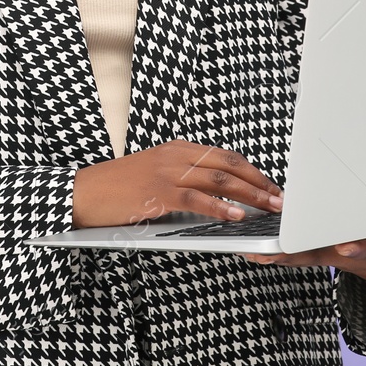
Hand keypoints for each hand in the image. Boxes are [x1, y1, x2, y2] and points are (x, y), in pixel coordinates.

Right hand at [72, 140, 283, 228]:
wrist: (84, 193)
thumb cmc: (118, 189)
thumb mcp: (156, 175)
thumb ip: (185, 180)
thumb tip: (220, 198)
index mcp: (178, 149)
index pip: (226, 156)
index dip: (253, 171)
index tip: (271, 186)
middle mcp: (176, 155)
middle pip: (230, 164)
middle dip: (260, 182)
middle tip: (281, 198)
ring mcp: (168, 172)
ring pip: (220, 180)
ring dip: (250, 195)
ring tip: (270, 207)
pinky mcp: (158, 192)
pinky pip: (197, 199)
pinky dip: (221, 207)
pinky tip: (237, 216)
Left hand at [240, 223, 365, 285]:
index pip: (360, 249)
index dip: (354, 248)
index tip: (346, 246)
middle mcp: (341, 251)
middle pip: (318, 253)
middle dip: (295, 252)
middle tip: (272, 252)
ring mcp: (324, 249)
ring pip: (297, 251)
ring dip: (275, 250)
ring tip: (250, 249)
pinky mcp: (312, 243)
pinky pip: (289, 245)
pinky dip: (270, 244)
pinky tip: (249, 241)